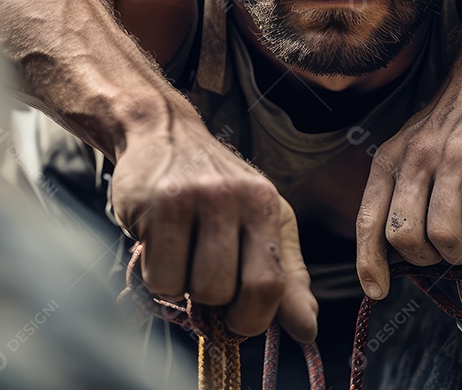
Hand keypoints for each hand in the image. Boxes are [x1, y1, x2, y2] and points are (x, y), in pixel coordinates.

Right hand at [110, 116, 317, 341]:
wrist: (162, 131)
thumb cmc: (213, 186)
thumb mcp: (260, 223)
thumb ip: (286, 276)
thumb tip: (307, 330)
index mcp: (268, 207)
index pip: (273, 285)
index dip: (253, 318)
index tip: (237, 320)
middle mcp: (238, 198)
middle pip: (229, 293)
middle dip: (213, 304)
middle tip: (201, 280)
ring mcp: (198, 198)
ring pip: (194, 288)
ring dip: (182, 290)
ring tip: (180, 258)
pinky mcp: (160, 203)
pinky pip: (158, 276)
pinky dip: (155, 278)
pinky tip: (158, 248)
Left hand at [355, 55, 461, 298]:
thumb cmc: (453, 121)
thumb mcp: (410, 148)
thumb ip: (401, 189)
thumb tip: (399, 249)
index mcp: (389, 160)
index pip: (367, 222)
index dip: (368, 263)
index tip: (376, 291)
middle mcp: (415, 161)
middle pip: (404, 237)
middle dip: (425, 261)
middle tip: (444, 258)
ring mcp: (453, 160)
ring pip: (442, 235)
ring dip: (459, 255)